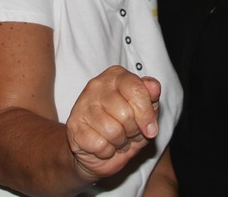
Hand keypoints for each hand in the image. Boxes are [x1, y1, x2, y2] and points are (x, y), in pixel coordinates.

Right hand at [65, 66, 162, 182]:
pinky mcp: (73, 126)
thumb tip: (154, 88)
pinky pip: (100, 145)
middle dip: (132, 131)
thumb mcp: (146, 111)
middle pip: (126, 114)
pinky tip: (103, 145)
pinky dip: (107, 151)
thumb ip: (151, 97)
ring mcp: (82, 104)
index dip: (147, 114)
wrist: (100, 149)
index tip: (151, 130)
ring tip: (116, 139)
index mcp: (116, 75)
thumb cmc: (126, 125)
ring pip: (113, 131)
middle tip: (128, 132)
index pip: (137, 90)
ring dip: (120, 142)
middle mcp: (97, 85)